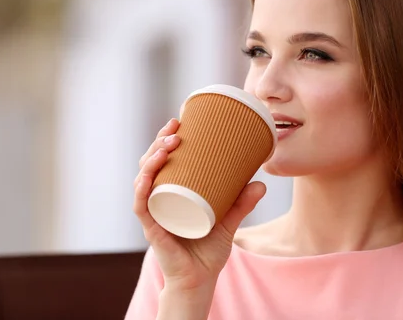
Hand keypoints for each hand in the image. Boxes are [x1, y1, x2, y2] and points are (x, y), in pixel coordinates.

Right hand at [133, 118, 265, 291]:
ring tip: (168, 144)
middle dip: (159, 142)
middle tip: (175, 127)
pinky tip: (148, 174)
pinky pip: (141, 205)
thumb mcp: (229, 221)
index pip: (163, 161)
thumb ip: (242, 203)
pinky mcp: (152, 228)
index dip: (165, 139)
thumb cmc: (208, 251)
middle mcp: (159, 199)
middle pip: (150, 164)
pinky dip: (142, 188)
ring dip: (151, 158)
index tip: (178, 121)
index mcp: (172, 193)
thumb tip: (262, 183)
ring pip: (143, 179)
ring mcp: (154, 213)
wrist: (200, 280)